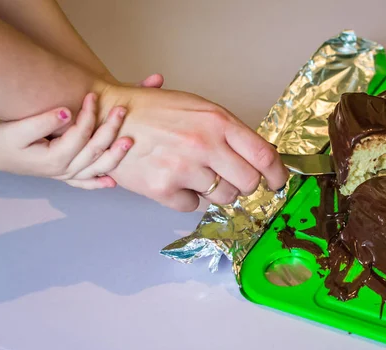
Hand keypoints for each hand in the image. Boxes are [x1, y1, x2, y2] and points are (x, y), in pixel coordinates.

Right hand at [0, 92, 132, 189]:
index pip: (81, 134)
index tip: (93, 96)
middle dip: (111, 129)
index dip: (89, 114)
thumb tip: (66, 112)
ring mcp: (66, 175)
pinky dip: (98, 183)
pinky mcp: (64, 175)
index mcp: (55, 158)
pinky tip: (112, 183)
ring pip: (98, 168)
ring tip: (129, 141)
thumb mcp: (18, 129)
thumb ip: (42, 121)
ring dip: (115, 155)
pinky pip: (85, 182)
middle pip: (95, 150)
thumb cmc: (3, 140)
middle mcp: (64, 170)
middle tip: (121, 109)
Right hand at [98, 85, 288, 211]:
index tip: (278, 181)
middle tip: (231, 177)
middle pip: (249, 183)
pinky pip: (193, 205)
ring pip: (224, 197)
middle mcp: (204, 144)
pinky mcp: (162, 189)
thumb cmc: (154, 111)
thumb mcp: (199, 108)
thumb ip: (229, 132)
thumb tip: (261, 159)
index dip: (277, 174)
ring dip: (215, 190)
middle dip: (244, 184)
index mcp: (217, 121)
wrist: (108, 116)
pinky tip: (172, 178)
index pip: (264, 155)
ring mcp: (183, 168)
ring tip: (193, 171)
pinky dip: (186, 196)